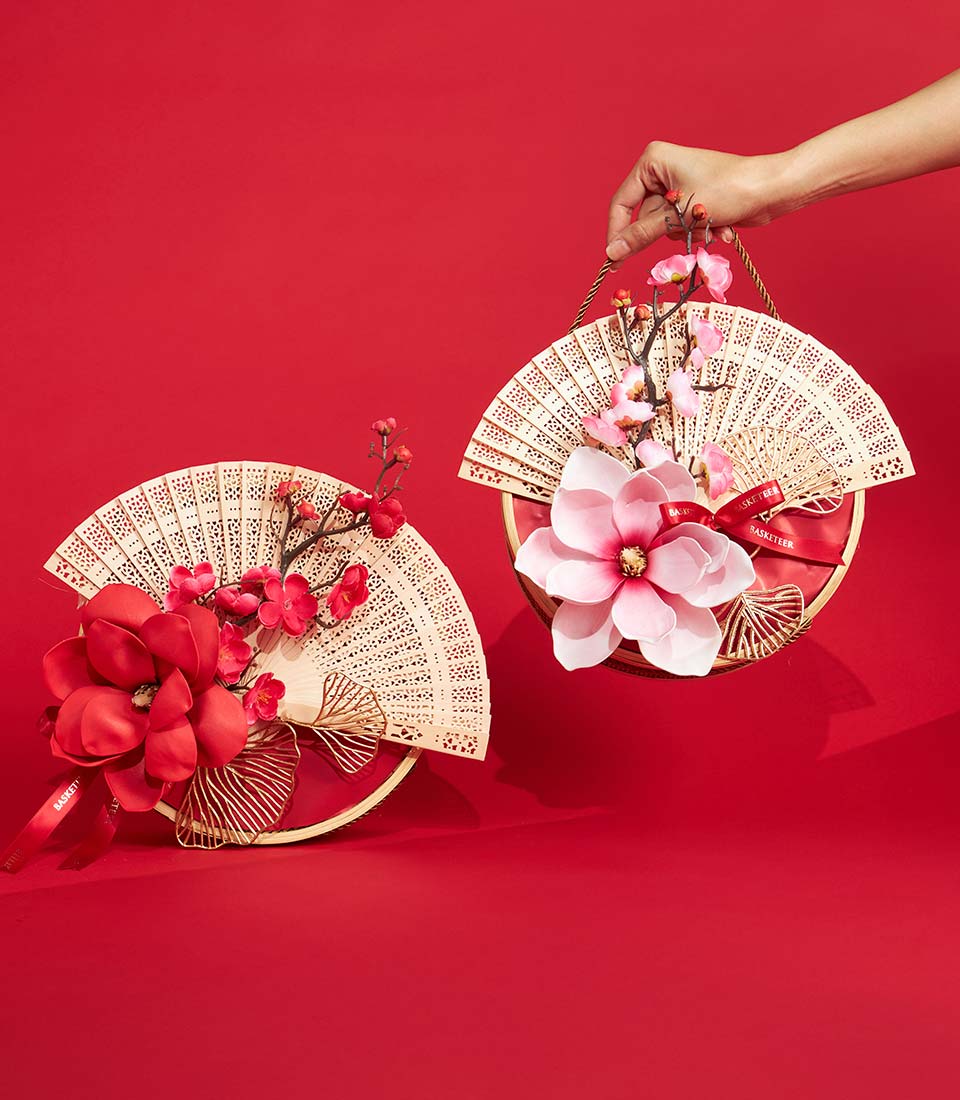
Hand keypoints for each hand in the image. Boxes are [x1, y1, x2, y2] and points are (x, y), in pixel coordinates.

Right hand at [606, 143, 795, 267]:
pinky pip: (680, 227)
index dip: (617, 233)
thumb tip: (611, 253)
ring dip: (686, 233)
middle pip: (644, 218)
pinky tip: (719, 225)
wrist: (770, 190)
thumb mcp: (679, 215)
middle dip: (669, 231)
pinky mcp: (691, 201)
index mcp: (652, 161)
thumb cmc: (728, 190)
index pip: (622, 203)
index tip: (613, 261)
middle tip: (685, 234)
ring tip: (711, 224)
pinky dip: (696, 231)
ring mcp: (676, 186)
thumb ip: (642, 235)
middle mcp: (661, 170)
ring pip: (663, 227)